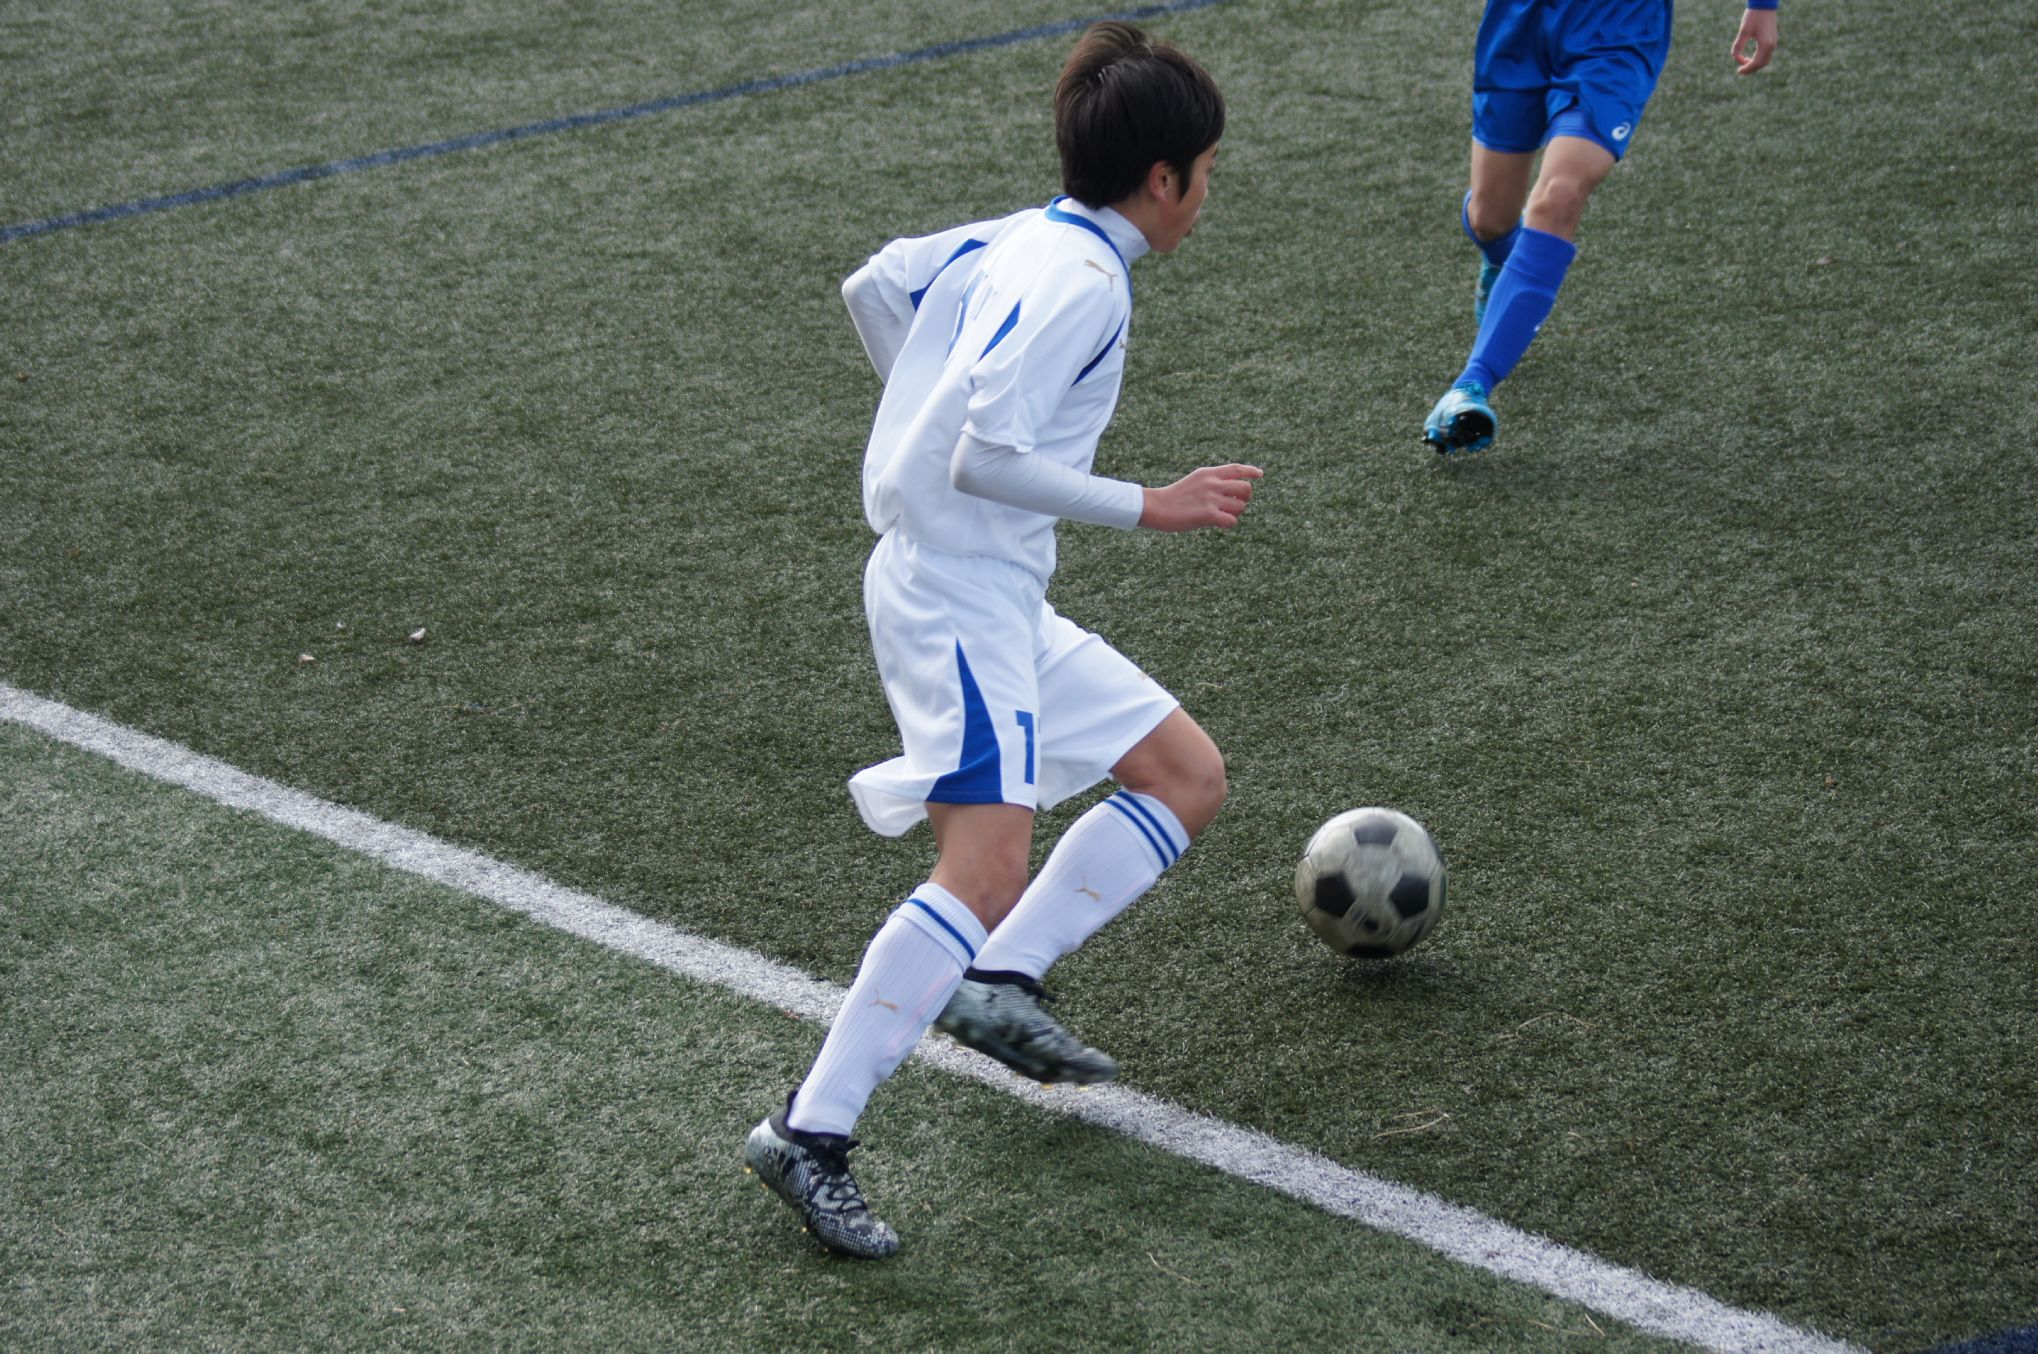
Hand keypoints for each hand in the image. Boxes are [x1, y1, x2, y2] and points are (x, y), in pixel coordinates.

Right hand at [1139, 463, 1263, 531]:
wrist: (1157, 506)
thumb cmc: (1175, 496)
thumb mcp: (1195, 480)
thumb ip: (1213, 481)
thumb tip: (1234, 489)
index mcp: (1209, 473)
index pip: (1237, 469)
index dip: (1251, 471)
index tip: (1260, 474)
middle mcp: (1213, 483)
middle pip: (1246, 488)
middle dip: (1244, 498)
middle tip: (1235, 504)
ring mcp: (1211, 498)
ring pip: (1241, 506)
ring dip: (1236, 513)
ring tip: (1223, 516)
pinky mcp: (1208, 514)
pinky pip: (1231, 521)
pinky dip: (1228, 524)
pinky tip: (1219, 524)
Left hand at [1731, 8, 1777, 73]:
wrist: (1765, 4)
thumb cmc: (1754, 16)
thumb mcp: (1744, 31)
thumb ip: (1739, 45)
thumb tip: (1734, 57)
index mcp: (1766, 44)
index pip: (1756, 63)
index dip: (1747, 69)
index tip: (1738, 71)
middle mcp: (1772, 45)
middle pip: (1762, 64)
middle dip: (1751, 69)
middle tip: (1740, 71)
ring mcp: (1773, 42)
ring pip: (1765, 60)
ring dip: (1755, 64)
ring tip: (1744, 64)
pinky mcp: (1772, 39)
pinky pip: (1766, 54)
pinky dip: (1759, 59)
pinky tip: (1750, 57)